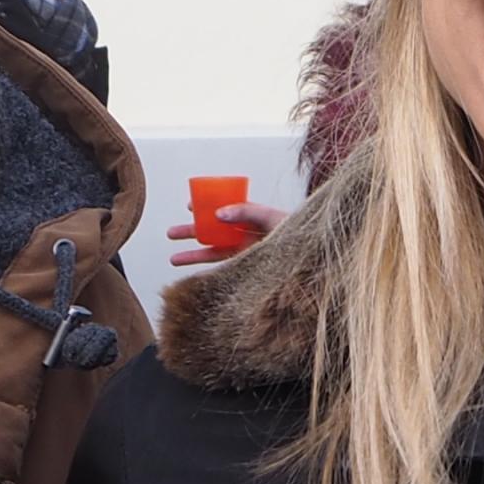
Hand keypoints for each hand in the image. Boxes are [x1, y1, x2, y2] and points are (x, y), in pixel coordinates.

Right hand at [164, 200, 285, 267]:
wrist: (312, 258)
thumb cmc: (297, 234)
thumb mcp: (272, 216)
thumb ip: (247, 211)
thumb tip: (219, 212)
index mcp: (250, 218)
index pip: (222, 210)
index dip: (205, 207)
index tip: (189, 207)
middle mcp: (244, 235)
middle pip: (212, 231)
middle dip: (191, 232)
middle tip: (171, 233)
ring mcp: (244, 252)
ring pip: (213, 252)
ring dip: (193, 255)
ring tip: (173, 259)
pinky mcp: (246, 268)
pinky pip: (222, 269)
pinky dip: (207, 273)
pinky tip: (193, 276)